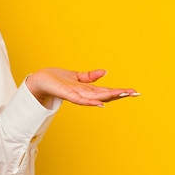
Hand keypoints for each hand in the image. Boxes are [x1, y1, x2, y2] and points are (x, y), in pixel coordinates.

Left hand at [25, 68, 139, 106]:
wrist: (39, 80)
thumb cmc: (56, 79)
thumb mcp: (76, 76)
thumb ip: (90, 76)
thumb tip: (105, 72)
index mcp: (87, 89)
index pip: (106, 90)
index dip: (120, 91)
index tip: (134, 91)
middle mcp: (83, 93)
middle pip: (104, 94)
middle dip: (119, 94)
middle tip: (135, 93)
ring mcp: (76, 95)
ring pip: (96, 97)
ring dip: (109, 97)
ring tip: (123, 95)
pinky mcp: (66, 94)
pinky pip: (80, 99)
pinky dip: (90, 102)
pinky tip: (100, 103)